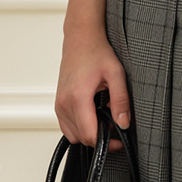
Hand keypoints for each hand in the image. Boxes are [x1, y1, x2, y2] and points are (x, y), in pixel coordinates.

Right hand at [55, 26, 131, 153]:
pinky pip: (67, 126)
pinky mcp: (58, 103)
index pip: (89, 135)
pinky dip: (80, 126)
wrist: (81, 39)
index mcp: (78, 97)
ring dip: (89, 132)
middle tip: (115, 124)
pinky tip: (92, 113)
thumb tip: (123, 123)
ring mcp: (58, 104)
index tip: (119, 140)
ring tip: (103, 116)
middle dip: (99, 137)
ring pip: (72, 135)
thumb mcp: (116, 74)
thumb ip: (121, 100)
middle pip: (81, 138)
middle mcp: (64, 103)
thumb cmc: (96, 52)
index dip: (106, 142)